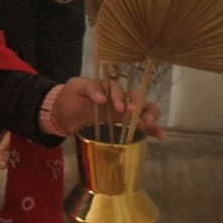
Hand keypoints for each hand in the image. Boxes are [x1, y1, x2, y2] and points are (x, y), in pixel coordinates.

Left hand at [52, 77, 166, 140]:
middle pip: (139, 99)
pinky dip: (153, 131)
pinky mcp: (123, 128)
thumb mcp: (76, 87)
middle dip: (143, 107)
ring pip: (144, 112)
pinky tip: (161, 136)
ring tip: (150, 125)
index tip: (119, 108)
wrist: (62, 115)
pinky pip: (142, 129)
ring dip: (151, 117)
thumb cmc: (70, 97)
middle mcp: (120, 99)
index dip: (121, 98)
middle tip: (141, 117)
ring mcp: (123, 114)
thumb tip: (102, 99)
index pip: (120, 90)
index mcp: (110, 88)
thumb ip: (89, 88)